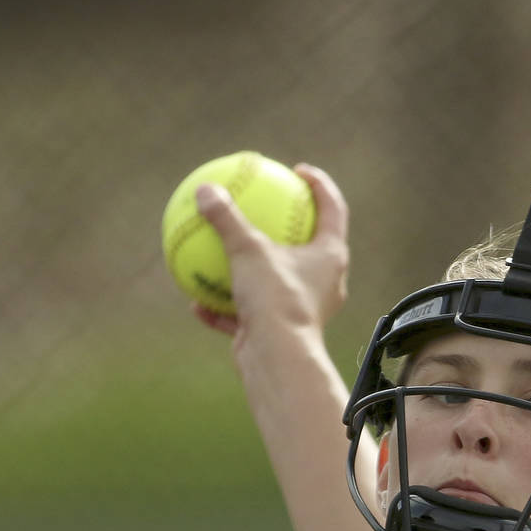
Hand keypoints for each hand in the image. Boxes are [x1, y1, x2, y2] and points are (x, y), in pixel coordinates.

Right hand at [190, 163, 351, 344]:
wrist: (279, 360)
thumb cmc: (275, 299)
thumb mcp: (248, 250)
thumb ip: (227, 219)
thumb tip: (204, 190)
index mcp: (330, 257)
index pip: (333, 210)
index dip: (319, 186)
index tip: (299, 171)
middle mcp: (324, 283)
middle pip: (310, 247)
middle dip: (288, 230)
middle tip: (268, 208)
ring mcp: (302, 309)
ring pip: (275, 285)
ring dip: (251, 274)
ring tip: (227, 258)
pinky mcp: (280, 334)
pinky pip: (250, 316)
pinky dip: (226, 310)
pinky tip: (197, 306)